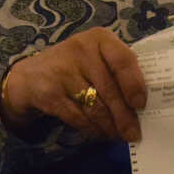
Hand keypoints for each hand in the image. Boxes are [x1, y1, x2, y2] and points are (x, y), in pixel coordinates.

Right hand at [0, 28, 145, 141]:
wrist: (31, 75)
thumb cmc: (77, 66)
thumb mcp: (97, 57)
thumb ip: (119, 72)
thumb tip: (142, 106)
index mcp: (100, 38)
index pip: (123, 60)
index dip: (134, 84)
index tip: (141, 105)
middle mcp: (81, 50)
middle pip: (109, 89)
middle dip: (124, 116)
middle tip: (134, 133)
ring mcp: (63, 71)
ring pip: (95, 107)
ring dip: (110, 126)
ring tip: (120, 135)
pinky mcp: (50, 94)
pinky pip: (78, 117)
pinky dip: (93, 129)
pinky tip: (101, 133)